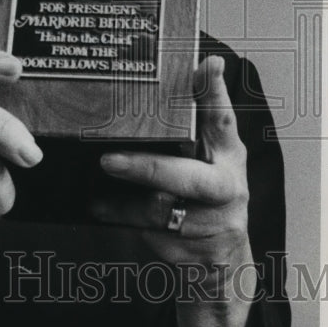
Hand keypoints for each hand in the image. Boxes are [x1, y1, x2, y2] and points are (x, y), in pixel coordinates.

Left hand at [94, 55, 251, 275]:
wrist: (220, 262)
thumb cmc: (207, 197)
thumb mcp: (208, 157)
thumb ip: (196, 122)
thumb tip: (183, 69)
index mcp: (229, 155)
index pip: (223, 119)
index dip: (216, 92)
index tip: (210, 65)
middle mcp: (225, 187)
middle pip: (189, 178)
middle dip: (149, 169)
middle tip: (110, 160)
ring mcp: (209, 221)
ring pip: (160, 207)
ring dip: (125, 195)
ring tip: (102, 174)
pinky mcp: (186, 245)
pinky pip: (145, 228)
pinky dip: (118, 215)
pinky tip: (99, 204)